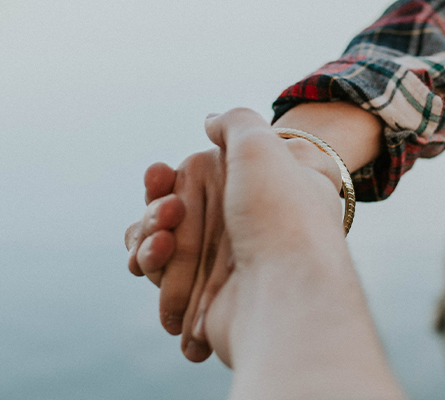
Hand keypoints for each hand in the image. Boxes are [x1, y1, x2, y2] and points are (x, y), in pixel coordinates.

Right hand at [125, 108, 342, 361]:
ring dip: (147, 239)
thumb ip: (236, 123)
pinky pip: (162, 278)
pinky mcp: (206, 298)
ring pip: (160, 245)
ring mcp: (224, 264)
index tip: (160, 174)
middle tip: (167, 212)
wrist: (288, 293)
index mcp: (255, 193)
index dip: (169, 179)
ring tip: (161, 243)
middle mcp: (241, 227)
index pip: (197, 180)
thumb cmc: (281, 215)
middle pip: (172, 214)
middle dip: (154, 211)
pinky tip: (151, 263)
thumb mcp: (263, 146)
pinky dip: (151, 267)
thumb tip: (210, 122)